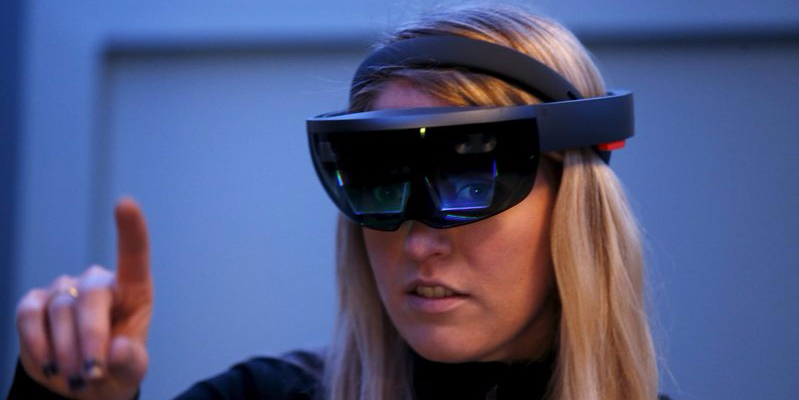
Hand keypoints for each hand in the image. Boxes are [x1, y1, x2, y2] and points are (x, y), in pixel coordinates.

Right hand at [15, 198, 152, 399]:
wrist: (80, 385)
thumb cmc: (114, 370)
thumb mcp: (132, 373)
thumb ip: (131, 361)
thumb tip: (116, 350)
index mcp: (132, 291)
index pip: (134, 255)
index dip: (130, 229)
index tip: (126, 202)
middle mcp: (98, 282)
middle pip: (92, 295)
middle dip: (92, 336)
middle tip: (92, 372)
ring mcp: (64, 289)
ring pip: (62, 312)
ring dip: (67, 350)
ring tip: (76, 378)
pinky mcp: (34, 303)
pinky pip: (29, 316)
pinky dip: (38, 344)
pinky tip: (50, 365)